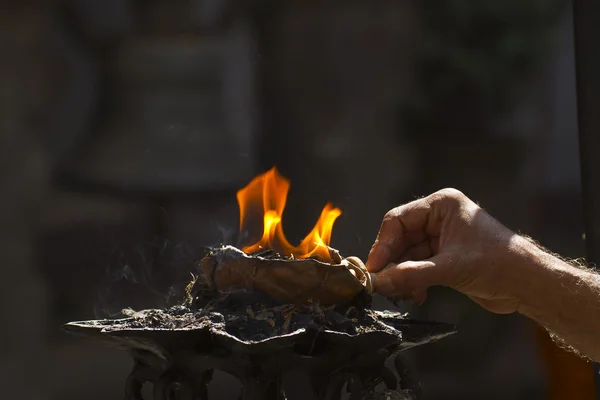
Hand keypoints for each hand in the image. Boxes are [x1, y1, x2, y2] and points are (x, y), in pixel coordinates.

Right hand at [367, 188, 529, 313]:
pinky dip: (412, 281)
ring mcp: (441, 238)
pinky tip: (415, 295)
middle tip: (381, 285)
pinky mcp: (444, 258)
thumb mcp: (451, 268)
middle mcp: (438, 218)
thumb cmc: (498, 264)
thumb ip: (412, 274)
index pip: (398, 220)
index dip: (382, 244)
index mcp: (441, 205)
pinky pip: (417, 267)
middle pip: (400, 239)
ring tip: (400, 294)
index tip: (373, 268)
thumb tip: (379, 281)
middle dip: (392, 263)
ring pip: (407, 255)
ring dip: (401, 276)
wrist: (528, 284)